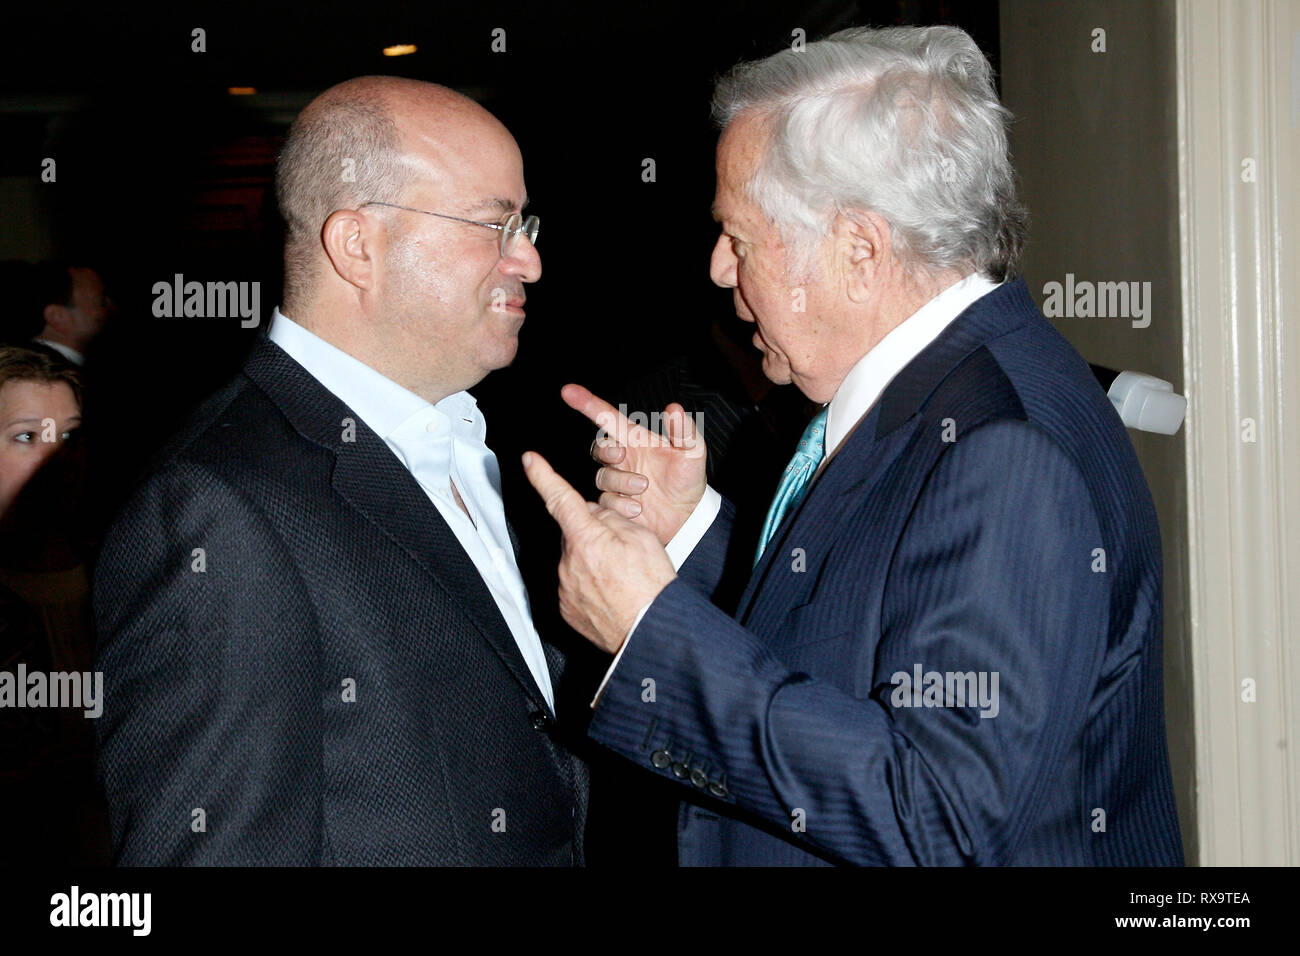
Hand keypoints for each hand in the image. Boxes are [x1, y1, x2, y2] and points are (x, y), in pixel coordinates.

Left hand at [522, 450, 676, 653]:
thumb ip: (612, 519)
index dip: (542, 476)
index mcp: (587, 538)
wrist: (652, 633)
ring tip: (621, 578)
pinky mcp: (566, 608)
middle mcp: (569, 563)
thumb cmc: (652, 588)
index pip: (559, 498)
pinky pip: (574, 585)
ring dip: (592, 562)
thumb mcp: (643, 538)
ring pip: (574, 560)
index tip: (530, 461)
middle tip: (622, 551)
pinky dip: (590, 585)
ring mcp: (565, 587)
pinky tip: (612, 593)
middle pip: (574, 534)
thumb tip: (596, 514)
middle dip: (592, 534)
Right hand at [560, 384, 707, 545]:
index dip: (586, 403)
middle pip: (599, 448)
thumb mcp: (693, 452)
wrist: (688, 516)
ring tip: (644, 487)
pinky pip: (605, 502)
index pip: (607, 417)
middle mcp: (623, 458)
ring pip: (602, 476)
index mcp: (635, 440)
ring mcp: (618, 481)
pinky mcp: (615, 503)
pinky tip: (638, 507)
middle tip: (622, 456)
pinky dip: (620, 504)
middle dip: (606, 450)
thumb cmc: (688, 479)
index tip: (568, 391)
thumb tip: (674, 409)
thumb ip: (683, 431)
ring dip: (621, 481)